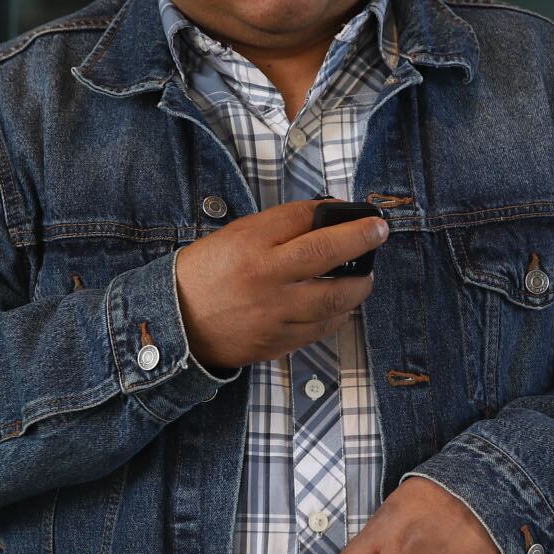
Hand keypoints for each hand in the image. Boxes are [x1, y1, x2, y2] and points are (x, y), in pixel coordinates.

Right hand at [174, 199, 388, 372]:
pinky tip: (342, 306)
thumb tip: (323, 218)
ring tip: (365, 276)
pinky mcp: (277, 342)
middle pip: (327, 254)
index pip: (304, 219)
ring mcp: (273, 314)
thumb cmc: (203, 274)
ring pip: (333, 299)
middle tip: (379, 232)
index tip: (357, 211)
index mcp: (250, 245)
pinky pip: (320, 328)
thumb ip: (277, 229)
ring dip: (358, 285)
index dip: (337, 212)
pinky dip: (338, 315)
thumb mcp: (233, 237)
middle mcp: (265, 278)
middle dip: (361, 240)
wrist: (175, 323)